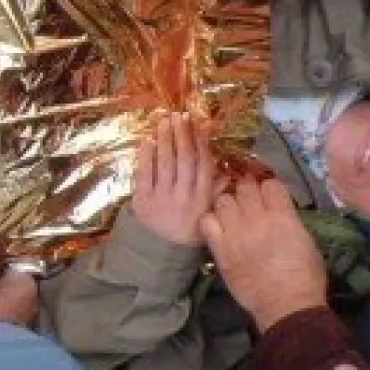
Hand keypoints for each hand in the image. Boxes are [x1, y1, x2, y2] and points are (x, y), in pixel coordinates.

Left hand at [131, 113, 214, 245]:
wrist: (161, 253)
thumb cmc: (188, 231)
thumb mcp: (208, 215)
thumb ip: (216, 192)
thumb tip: (226, 170)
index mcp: (202, 199)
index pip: (203, 166)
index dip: (201, 144)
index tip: (198, 126)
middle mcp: (184, 195)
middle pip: (184, 160)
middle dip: (182, 135)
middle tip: (179, 115)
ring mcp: (162, 197)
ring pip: (165, 163)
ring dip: (165, 139)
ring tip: (164, 121)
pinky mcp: (142, 200)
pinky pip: (144, 174)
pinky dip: (146, 156)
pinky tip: (148, 141)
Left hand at [199, 178, 327, 332]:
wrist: (285, 305)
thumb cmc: (305, 277)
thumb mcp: (308, 242)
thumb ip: (290, 221)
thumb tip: (280, 212)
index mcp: (283, 216)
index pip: (271, 184)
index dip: (270, 188)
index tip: (269, 195)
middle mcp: (256, 218)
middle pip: (245, 187)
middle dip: (248, 190)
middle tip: (250, 200)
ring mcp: (235, 232)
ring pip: (223, 200)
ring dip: (229, 203)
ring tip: (233, 213)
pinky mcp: (220, 248)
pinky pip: (207, 221)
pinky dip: (212, 220)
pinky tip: (219, 227)